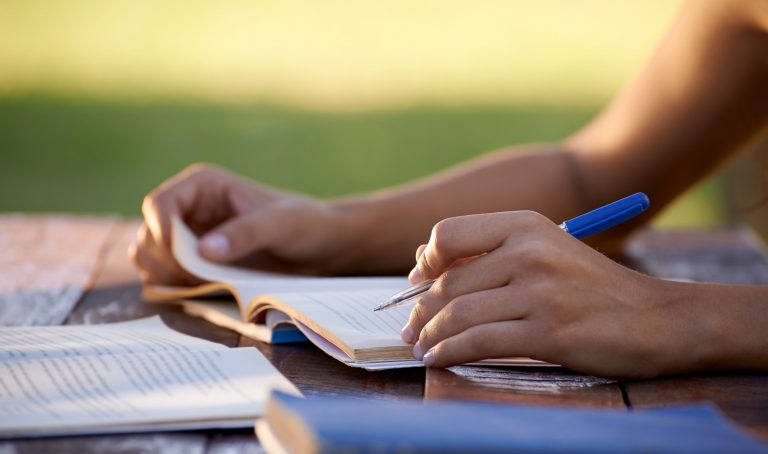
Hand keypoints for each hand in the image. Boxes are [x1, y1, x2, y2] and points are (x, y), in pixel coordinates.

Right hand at [130, 164, 352, 284]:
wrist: (320, 247)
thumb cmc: (304, 224)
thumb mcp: (280, 225)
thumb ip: (245, 235)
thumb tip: (205, 251)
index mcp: (203, 186)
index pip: (159, 204)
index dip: (161, 232)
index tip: (183, 258)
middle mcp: (188, 209)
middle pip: (149, 235)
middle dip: (165, 261)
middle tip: (196, 280)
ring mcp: (188, 237)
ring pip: (150, 258)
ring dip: (165, 277)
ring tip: (200, 286)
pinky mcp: (194, 263)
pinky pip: (165, 277)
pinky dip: (173, 288)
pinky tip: (199, 293)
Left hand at [401, 210, 699, 378]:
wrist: (657, 318)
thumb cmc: (592, 287)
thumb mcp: (545, 250)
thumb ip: (490, 252)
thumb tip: (422, 263)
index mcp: (525, 225)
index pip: (449, 234)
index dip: (426, 261)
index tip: (417, 283)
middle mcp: (529, 251)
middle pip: (449, 282)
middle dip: (421, 310)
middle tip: (411, 328)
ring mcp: (540, 292)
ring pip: (459, 314)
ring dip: (430, 335)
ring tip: (420, 346)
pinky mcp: (548, 331)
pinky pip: (479, 343)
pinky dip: (450, 353)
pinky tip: (438, 359)